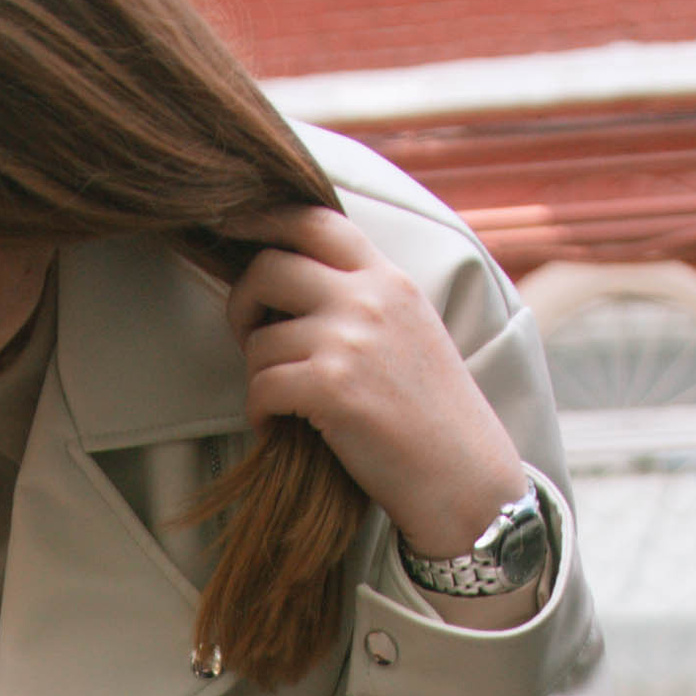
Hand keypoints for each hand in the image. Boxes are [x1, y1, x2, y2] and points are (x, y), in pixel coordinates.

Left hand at [224, 207, 526, 563]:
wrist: (463, 475)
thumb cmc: (432, 416)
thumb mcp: (410, 331)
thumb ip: (365, 298)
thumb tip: (299, 284)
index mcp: (388, 277)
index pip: (314, 220)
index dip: (263, 220)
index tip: (232, 231)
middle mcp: (369, 297)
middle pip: (269, 266)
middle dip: (242, 303)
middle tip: (248, 337)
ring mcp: (350, 340)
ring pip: (260, 339)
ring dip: (255, 374)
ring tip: (278, 401)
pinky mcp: (332, 387)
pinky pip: (261, 386)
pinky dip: (258, 412)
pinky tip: (275, 427)